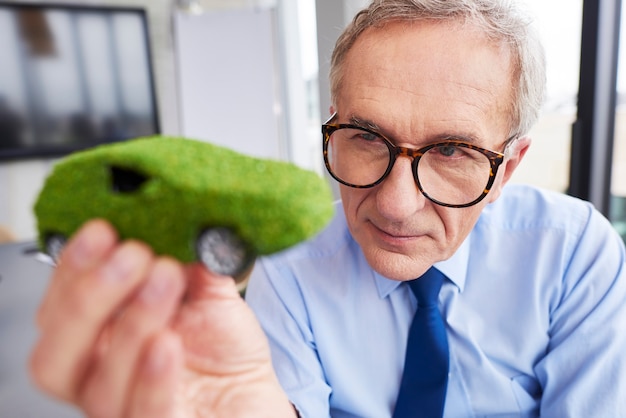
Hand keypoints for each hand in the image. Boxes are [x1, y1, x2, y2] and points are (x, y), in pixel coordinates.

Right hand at [30, 220, 295, 417]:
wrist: (253, 395)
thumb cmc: (223, 350)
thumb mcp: (207, 296)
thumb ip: (192, 263)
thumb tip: (183, 220)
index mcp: (101, 338)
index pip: (60, 309)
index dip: (73, 269)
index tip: (103, 230)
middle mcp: (102, 377)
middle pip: (58, 354)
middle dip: (88, 297)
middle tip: (133, 255)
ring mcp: (127, 408)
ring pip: (100, 383)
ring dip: (131, 322)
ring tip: (167, 279)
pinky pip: (145, 414)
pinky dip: (151, 379)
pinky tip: (167, 343)